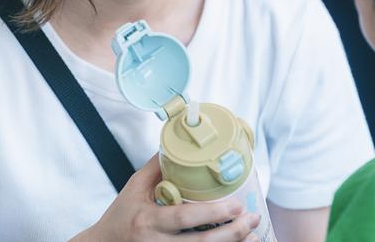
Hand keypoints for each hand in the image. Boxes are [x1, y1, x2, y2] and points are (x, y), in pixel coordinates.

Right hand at [73, 156, 260, 240]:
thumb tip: (178, 143)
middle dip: (232, 232)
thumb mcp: (133, 188)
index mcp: (148, 221)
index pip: (183, 218)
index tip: (236, 204)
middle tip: (252, 218)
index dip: (212, 212)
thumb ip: (156, 167)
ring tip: (254, 235)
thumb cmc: (119, 216)